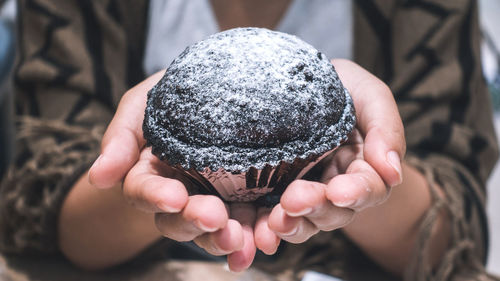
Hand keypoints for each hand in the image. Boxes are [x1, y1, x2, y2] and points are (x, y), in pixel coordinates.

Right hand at [87, 71, 256, 270]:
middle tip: (213, 217)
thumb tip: (101, 178)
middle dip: (194, 222)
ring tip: (241, 240)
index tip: (173, 196)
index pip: (144, 190)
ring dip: (225, 239)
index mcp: (151, 173)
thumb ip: (121, 139)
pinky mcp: (246, 198)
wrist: (215, 85)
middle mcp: (180, 193)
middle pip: (178, 219)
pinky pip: (250, 222)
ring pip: (213, 229)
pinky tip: (268, 241)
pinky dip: (257, 234)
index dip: (156, 196)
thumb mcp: (141, 106)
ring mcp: (214, 198)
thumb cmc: (171, 92)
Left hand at [254, 59, 405, 251]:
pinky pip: (271, 218)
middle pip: (335, 212)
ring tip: (275, 222)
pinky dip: (264, 229)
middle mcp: (334, 186)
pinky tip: (256, 234)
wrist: (295, 81)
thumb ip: (386, 129)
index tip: (341, 192)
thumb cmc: (340, 86)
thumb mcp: (368, 95)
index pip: (368, 188)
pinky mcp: (272, 194)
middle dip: (317, 209)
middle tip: (295, 200)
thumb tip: (393, 173)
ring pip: (304, 221)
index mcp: (361, 166)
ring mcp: (303, 191)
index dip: (357, 193)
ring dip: (292, 225)